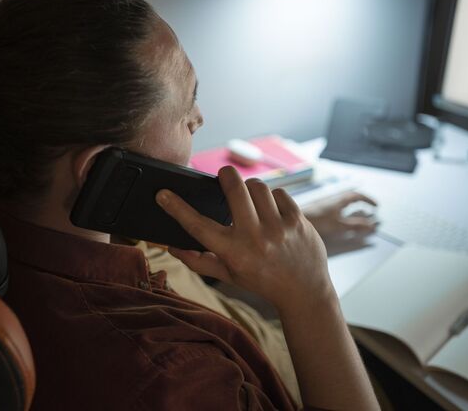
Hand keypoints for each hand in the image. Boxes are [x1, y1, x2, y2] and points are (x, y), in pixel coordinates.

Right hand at [155, 166, 332, 307]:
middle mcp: (255, 238)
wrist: (304, 292)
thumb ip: (198, 261)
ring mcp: (279, 228)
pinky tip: (272, 211)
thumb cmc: (261, 281)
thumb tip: (171, 248)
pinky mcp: (298, 221)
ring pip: (258, 186)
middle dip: (226, 175)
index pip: (198, 226)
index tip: (163, 194)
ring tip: (250, 199)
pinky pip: (279, 192)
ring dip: (250, 188)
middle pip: (236, 188)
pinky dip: (272, 198)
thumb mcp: (227, 276)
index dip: (177, 208)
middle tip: (223, 175)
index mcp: (233, 253)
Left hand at [302, 192, 377, 241]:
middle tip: (369, 209)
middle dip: (361, 202)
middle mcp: (333, 201)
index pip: (357, 196)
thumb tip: (371, 226)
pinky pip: (336, 209)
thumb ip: (355, 226)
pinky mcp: (319, 211)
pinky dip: (343, 213)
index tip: (376, 206)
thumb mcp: (339, 225)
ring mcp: (326, 205)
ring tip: (359, 216)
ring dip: (352, 207)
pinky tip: (341, 221)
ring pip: (343, 203)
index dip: (368, 200)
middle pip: (350, 198)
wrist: (294, 220)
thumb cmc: (316, 221)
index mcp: (339, 201)